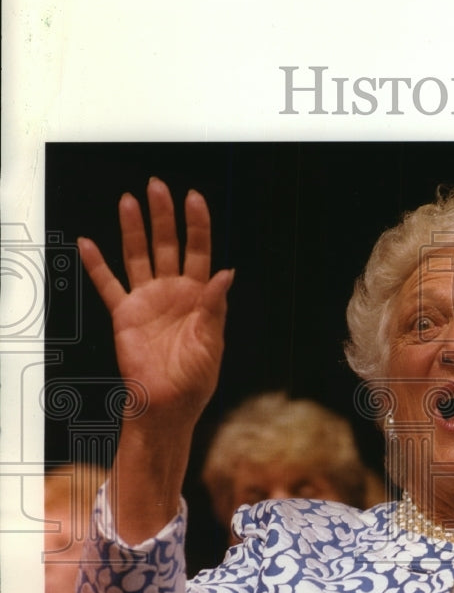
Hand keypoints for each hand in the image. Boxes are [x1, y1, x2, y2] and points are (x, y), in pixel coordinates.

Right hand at [78, 178, 233, 427]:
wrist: (167, 405)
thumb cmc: (195, 379)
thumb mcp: (211, 342)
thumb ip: (214, 307)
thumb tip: (226, 273)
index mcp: (199, 297)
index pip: (199, 251)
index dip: (197, 225)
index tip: (194, 199)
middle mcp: (173, 292)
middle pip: (168, 245)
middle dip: (164, 216)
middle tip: (158, 187)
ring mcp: (148, 300)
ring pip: (138, 256)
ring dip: (133, 229)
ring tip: (129, 202)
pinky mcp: (125, 314)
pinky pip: (108, 285)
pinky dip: (97, 265)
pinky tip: (88, 244)